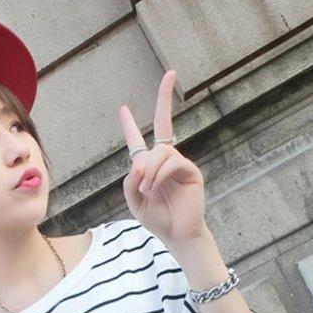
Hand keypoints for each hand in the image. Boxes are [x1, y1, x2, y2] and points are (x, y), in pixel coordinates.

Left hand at [118, 70, 206, 248]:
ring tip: (146, 189)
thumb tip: (139, 162)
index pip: (137, 141)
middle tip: (170, 77)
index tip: (122, 108)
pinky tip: (154, 188)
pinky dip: (160, 174)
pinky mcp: (190, 171)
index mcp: (148, 167)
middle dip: (165, 99)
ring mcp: (179, 163)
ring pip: (161, 151)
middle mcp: (164, 160)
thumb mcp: (134, 201)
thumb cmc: (157, 219)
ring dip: (149, 170)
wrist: (177, 235)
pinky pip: (172, 162)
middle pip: (163, 123)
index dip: (129, 125)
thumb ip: (130, 181)